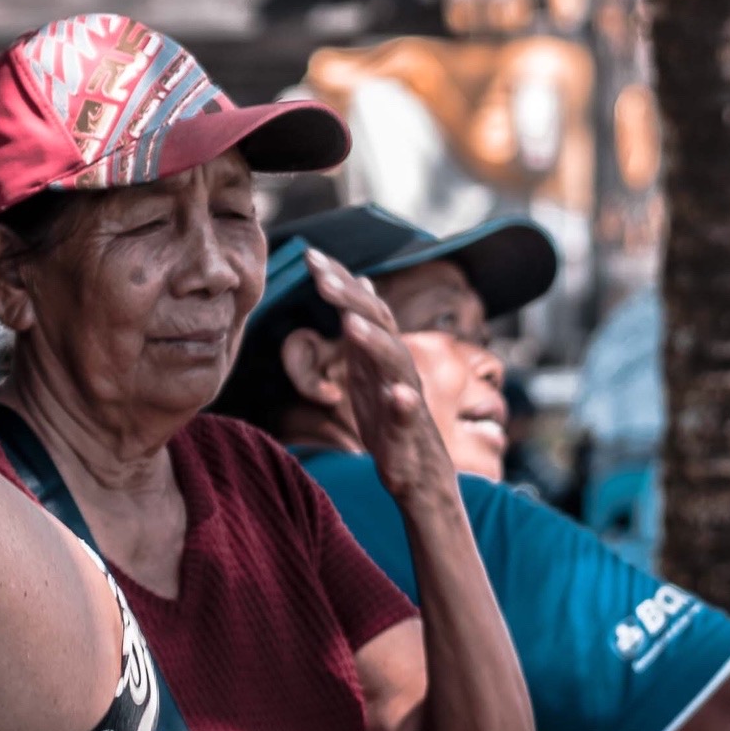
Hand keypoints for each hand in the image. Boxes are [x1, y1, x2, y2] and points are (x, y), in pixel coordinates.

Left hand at [306, 251, 456, 502]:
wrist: (420, 475)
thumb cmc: (392, 421)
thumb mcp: (371, 369)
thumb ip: (364, 328)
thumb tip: (363, 283)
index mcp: (382, 353)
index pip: (362, 308)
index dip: (339, 282)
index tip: (310, 255)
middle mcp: (397, 368)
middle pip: (377, 325)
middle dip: (349, 299)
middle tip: (320, 277)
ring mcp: (406, 399)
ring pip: (394, 365)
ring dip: (374, 343)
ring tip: (349, 324)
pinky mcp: (409, 436)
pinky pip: (409, 419)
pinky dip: (405, 404)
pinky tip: (398, 395)